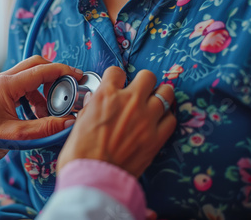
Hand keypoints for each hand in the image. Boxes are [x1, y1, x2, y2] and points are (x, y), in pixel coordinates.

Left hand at [0, 56, 82, 173]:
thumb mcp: (17, 136)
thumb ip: (45, 128)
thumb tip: (68, 122)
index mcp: (6, 85)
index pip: (41, 70)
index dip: (63, 71)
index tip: (78, 77)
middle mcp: (4, 81)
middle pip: (36, 66)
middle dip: (55, 75)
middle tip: (69, 89)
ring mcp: (1, 87)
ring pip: (31, 78)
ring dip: (45, 91)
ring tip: (52, 112)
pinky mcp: (1, 96)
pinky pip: (24, 89)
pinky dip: (36, 99)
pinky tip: (39, 116)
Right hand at [57, 67, 175, 176]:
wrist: (93, 178)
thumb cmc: (80, 154)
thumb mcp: (79, 122)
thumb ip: (91, 108)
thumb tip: (95, 102)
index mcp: (106, 96)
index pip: (116, 72)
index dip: (116, 78)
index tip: (116, 84)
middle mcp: (129, 101)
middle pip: (147, 76)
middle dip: (143, 82)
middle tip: (139, 91)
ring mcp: (146, 118)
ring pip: (166, 93)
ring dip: (160, 95)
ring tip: (154, 102)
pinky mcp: (157, 137)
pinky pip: (171, 118)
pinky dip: (166, 117)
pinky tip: (159, 122)